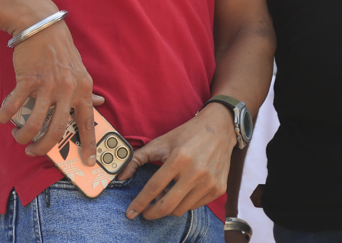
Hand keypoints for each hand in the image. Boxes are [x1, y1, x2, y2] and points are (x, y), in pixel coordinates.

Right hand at [0, 20, 103, 159]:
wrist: (41, 26)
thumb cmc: (60, 50)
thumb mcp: (80, 69)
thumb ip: (86, 89)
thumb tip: (98, 103)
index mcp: (83, 88)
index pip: (87, 123)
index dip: (88, 145)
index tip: (87, 162)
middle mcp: (68, 89)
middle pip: (57, 131)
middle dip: (44, 148)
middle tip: (34, 151)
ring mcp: (48, 85)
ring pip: (35, 124)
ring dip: (23, 136)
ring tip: (19, 136)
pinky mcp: (28, 80)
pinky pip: (14, 106)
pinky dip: (5, 116)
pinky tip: (3, 117)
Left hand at [119, 103, 236, 219]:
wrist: (220, 128)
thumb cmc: (188, 134)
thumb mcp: (161, 141)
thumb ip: (138, 158)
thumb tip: (121, 176)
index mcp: (179, 159)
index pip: (154, 188)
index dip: (140, 202)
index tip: (130, 212)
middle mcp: (196, 172)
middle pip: (167, 205)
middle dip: (151, 213)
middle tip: (144, 212)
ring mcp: (209, 182)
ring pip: (181, 209)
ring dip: (168, 207)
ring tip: (165, 197)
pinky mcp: (218, 189)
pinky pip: (195, 206)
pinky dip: (184, 203)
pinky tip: (181, 192)